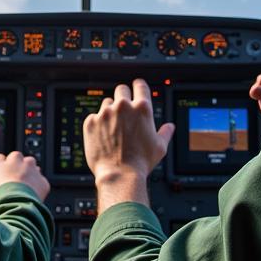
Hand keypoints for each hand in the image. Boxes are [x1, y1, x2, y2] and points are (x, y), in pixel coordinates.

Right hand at [0, 151, 50, 201]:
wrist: (17, 204)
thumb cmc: (0, 198)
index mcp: (1, 165)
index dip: (1, 166)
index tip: (2, 173)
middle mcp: (16, 162)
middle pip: (16, 156)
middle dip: (16, 165)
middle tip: (15, 177)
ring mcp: (31, 168)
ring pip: (31, 163)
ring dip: (29, 171)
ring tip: (25, 185)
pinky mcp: (41, 179)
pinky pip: (40, 180)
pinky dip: (38, 185)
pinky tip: (33, 194)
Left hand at [83, 78, 174, 212]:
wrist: (119, 175)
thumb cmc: (141, 162)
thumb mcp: (160, 147)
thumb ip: (165, 133)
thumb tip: (170, 127)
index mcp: (142, 109)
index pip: (140, 85)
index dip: (138, 86)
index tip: (136, 88)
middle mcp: (123, 107)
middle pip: (121, 90)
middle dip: (123, 98)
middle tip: (123, 111)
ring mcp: (105, 113)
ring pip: (107, 103)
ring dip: (110, 111)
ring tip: (113, 129)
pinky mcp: (91, 122)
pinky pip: (94, 116)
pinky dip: (97, 124)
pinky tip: (103, 136)